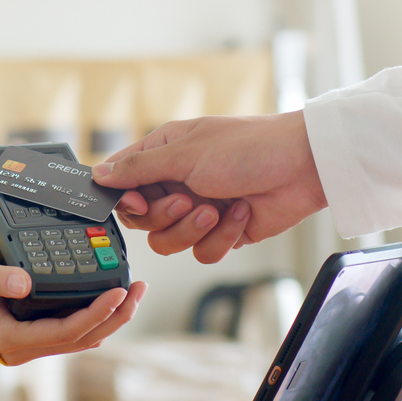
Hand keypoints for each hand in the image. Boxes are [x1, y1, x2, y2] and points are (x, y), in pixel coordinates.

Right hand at [0, 260, 147, 365]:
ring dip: (111, 316)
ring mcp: (32, 344)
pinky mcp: (36, 334)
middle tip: (139, 287)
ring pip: (82, 337)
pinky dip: (95, 314)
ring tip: (135, 290)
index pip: (66, 332)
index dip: (96, 314)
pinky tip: (111, 298)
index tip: (119, 291)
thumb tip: (23, 282)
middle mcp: (25, 349)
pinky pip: (73, 330)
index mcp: (11, 339)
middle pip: (83, 338)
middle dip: (116, 315)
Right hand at [92, 111, 326, 262]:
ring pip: (169, 241)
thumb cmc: (249, 147)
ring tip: (217, 210)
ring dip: (192, 230)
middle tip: (189, 200)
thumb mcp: (185, 154)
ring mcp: (199, 209)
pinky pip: (202, 252)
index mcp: (164, 154)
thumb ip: (138, 168)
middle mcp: (177, 182)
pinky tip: (240, 213)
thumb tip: (98, 173)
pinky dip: (221, 237)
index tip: (138, 202)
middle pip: (143, 220)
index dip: (126, 199)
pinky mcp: (222, 232)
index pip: (123, 182)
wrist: (303, 168)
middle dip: (165, 216)